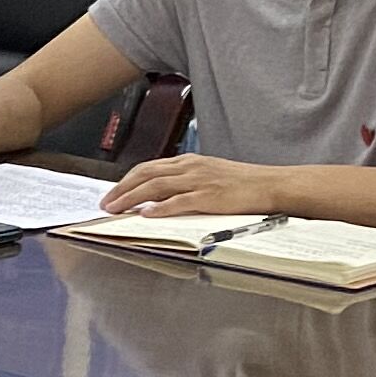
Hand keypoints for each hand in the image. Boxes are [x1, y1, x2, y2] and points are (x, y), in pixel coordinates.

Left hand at [101, 152, 292, 219]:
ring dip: (132, 198)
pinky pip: (179, 201)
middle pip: (146, 174)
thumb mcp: (208, 175)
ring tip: (116, 209)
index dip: (126, 180)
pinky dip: (160, 207)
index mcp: (189, 162)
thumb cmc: (242, 183)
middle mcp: (190, 168)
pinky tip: (146, 214)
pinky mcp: (210, 197)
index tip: (112, 193)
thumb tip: (158, 196)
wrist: (270, 184)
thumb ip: (184, 182)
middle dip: (121, 189)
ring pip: (156, 186)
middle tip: (105, 204)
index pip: (149, 167)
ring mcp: (199, 181)